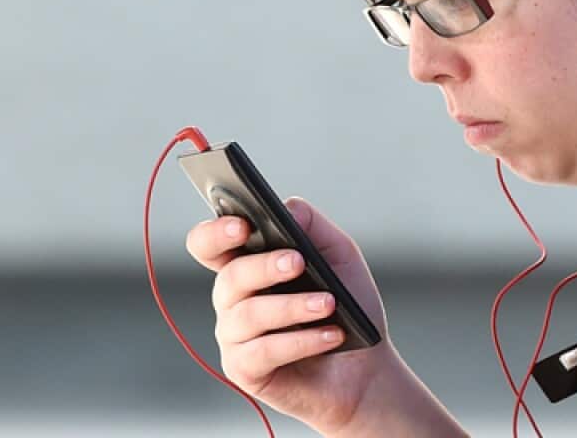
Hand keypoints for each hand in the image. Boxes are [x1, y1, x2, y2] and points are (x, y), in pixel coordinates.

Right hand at [185, 196, 400, 434]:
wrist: (366, 364)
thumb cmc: (348, 305)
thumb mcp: (340, 257)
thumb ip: (313, 227)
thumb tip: (286, 207)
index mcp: (247, 265)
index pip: (209, 244)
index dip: (215, 233)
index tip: (241, 225)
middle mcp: (233, 299)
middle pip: (229, 276)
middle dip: (264, 266)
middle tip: (298, 261)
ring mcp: (234, 336)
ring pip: (248, 315)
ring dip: (293, 306)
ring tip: (330, 303)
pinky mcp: (244, 370)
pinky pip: (263, 352)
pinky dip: (301, 341)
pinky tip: (331, 335)